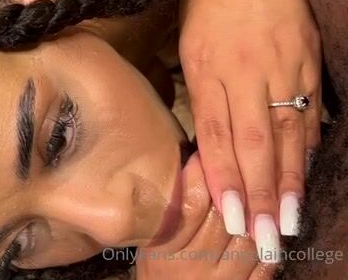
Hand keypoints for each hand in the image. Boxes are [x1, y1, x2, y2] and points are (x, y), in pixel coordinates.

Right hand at [136, 153, 276, 278]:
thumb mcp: (151, 242)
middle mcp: (193, 266)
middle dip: (232, 190)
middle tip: (236, 165)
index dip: (200, 175)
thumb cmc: (157, 270)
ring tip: (253, 194)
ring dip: (254, 215)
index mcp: (164, 250)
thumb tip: (191, 164)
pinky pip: (266, 265)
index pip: (190, 204)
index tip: (203, 154)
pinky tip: (264, 227)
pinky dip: (270, 244)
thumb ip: (167, 211)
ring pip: (249, 239)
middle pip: (223, 218)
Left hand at [179, 0, 320, 255]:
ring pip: (287, 134)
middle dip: (260, 196)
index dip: (225, 182)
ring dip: (289, 180)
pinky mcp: (307, 58)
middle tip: (264, 239)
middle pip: (255, 145)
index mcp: (209, 71)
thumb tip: (208, 140)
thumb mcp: (188, 44)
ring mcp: (282, 67)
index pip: (217, 137)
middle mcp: (246, 74)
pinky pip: (308, 109)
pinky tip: (307, 171)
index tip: (230, 219)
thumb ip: (200, 92)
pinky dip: (309, 144)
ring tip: (289, 220)